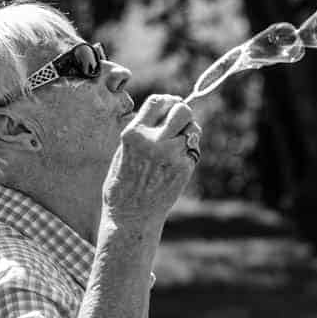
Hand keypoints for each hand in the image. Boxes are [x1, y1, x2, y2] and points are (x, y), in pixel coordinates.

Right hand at [102, 94, 202, 227]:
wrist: (131, 216)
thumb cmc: (123, 183)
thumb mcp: (124, 151)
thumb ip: (144, 131)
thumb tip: (166, 112)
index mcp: (133, 133)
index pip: (157, 102)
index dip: (168, 101)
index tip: (172, 104)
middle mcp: (154, 141)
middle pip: (182, 110)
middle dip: (183, 112)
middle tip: (181, 120)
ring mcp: (171, 155)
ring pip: (192, 129)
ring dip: (188, 132)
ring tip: (177, 143)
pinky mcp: (184, 168)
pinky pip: (193, 149)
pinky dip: (188, 151)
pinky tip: (176, 163)